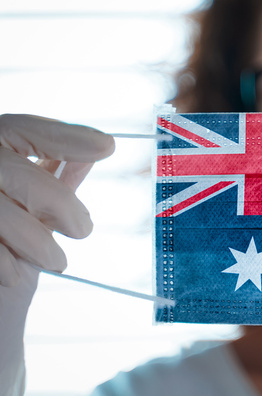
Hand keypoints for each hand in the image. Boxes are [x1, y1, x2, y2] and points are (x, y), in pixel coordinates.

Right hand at [0, 114, 114, 285]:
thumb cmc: (4, 246)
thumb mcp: (30, 210)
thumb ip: (52, 179)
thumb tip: (92, 154)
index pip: (20, 129)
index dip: (64, 136)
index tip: (107, 146)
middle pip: (10, 169)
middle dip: (56, 200)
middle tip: (83, 229)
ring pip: (0, 212)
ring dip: (36, 241)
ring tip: (57, 261)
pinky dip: (5, 263)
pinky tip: (16, 275)